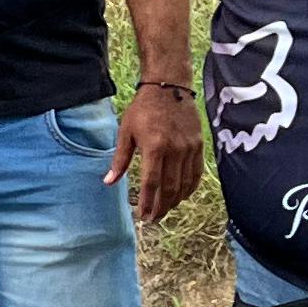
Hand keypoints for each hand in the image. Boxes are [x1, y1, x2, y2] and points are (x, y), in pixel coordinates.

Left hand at [109, 83, 204, 224]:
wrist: (169, 87)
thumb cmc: (143, 109)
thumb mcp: (126, 132)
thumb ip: (120, 160)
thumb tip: (108, 182)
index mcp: (155, 147)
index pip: (151, 183)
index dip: (147, 203)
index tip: (142, 216)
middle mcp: (175, 150)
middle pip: (170, 188)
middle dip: (161, 207)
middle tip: (153, 219)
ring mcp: (189, 148)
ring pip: (185, 184)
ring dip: (175, 201)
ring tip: (165, 210)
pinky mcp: (199, 145)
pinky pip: (196, 173)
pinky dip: (189, 188)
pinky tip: (182, 196)